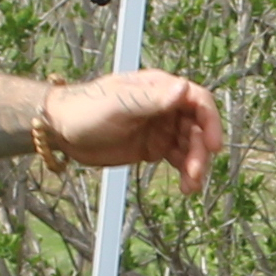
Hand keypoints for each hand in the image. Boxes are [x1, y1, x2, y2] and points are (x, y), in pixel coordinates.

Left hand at [42, 70, 225, 191]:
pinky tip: (186, 187)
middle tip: (195, 173)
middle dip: (200, 151)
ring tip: (191, 187)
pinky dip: (185, 172)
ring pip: (190, 146)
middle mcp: (165, 106)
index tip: (213, 146)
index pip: (198, 100)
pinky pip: (177, 159)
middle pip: (197, 127)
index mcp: (160, 88)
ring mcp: (161, 127)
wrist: (62, 131)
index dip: (211, 122)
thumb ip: (151, 99)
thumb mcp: (119, 105)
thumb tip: (183, 87)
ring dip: (195, 165)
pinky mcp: (153, 147)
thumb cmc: (86, 110)